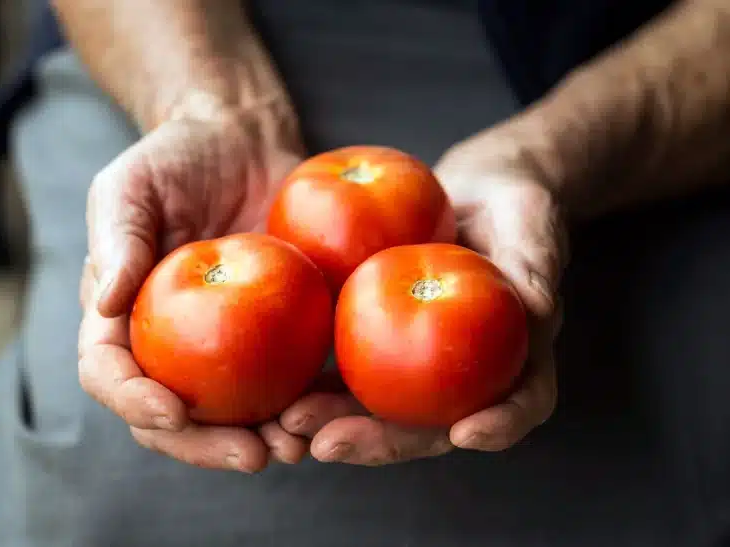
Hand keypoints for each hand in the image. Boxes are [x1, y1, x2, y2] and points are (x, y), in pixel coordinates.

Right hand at [78, 97, 309, 472]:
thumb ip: (116, 241)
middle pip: (174, 416)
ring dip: (262, 439)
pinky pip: (288, 375)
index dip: (133, 401)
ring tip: (296, 447)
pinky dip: (306, 402)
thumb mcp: (130, 187)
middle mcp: (170, 342)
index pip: (110, 372)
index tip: (171, 412)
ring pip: (233, 411)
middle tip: (251, 455)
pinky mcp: (276, 331)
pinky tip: (330, 411)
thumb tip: (107, 305)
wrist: (241, 139)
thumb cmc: (174, 158)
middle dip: (206, 445)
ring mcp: (224, 343)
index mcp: (122, 316)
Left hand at [280, 124, 568, 464]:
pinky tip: (281, 383)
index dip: (501, 424)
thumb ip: (535, 257)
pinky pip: (351, 368)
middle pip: (434, 424)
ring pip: (383, 409)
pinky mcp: (383, 343)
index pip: (524, 400)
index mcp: (519, 354)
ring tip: (290, 422)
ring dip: (336, 422)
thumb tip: (538, 304)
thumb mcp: (531, 218)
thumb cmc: (514, 202)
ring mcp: (423, 366)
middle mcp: (469, 373)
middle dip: (383, 441)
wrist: (470, 191)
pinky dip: (317, 382)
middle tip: (330, 444)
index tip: (466, 433)